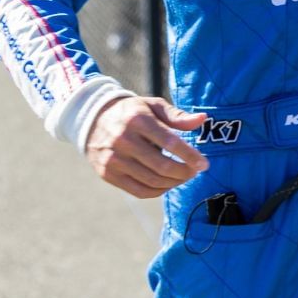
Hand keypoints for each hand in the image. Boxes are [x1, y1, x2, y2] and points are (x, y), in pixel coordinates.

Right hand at [84, 94, 209, 198]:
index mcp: (137, 119)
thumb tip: (202, 119)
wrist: (93, 120)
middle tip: (196, 171)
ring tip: (184, 176)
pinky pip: (139, 191)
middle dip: (184, 172)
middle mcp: (123, 140)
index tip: (204, 164)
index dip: (190, 155)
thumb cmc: (132, 112)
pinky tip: (168, 184)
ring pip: (151, 181)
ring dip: (174, 182)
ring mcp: (113, 159)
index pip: (170, 142)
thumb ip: (177, 115)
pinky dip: (158, 191)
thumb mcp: (153, 106)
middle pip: (162, 165)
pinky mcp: (107, 174)